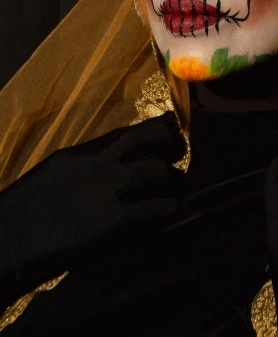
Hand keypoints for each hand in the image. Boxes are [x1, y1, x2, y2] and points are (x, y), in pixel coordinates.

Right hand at [0, 112, 184, 294]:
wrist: (9, 236)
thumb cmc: (22, 212)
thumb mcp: (49, 178)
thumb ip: (74, 171)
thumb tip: (93, 172)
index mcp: (77, 155)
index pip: (120, 136)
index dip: (146, 129)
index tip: (164, 124)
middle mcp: (96, 164)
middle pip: (140, 139)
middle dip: (163, 138)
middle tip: (179, 144)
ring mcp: (105, 189)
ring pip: (149, 169)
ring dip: (168, 172)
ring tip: (178, 177)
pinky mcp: (110, 218)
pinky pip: (147, 208)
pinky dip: (164, 207)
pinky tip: (173, 208)